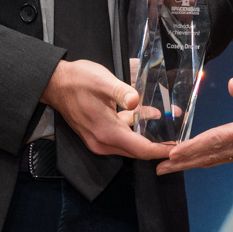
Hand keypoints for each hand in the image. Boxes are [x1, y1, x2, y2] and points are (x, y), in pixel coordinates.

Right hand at [42, 57, 174, 160]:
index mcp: (107, 132)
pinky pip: (121, 136)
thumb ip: (121, 91)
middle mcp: (103, 142)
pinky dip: (134, 127)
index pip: (141, 149)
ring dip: (147, 131)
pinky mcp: (96, 134)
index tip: (178, 149)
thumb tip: (136, 100)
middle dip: (158, 142)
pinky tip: (144, 112)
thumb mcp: (102, 81)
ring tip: (166, 115)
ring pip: (130, 142)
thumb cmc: (77, 81)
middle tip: (177, 132)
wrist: (55, 84)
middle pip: (137, 150)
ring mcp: (98, 140)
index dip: (161, 150)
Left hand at [156, 73, 232, 172]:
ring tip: (177, 165)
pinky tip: (208, 156)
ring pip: (222, 157)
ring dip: (198, 162)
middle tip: (161, 168)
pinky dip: (215, 157)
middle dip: (186, 163)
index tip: (171, 155)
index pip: (216, 140)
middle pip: (214, 155)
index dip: (192, 148)